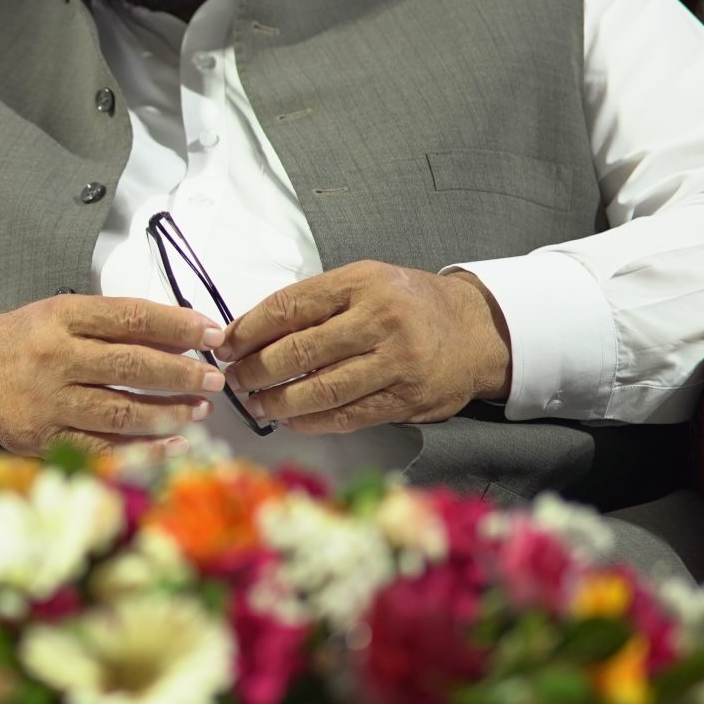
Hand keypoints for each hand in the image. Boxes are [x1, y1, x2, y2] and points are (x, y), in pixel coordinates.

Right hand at [0, 294, 225, 454]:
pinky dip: (143, 448)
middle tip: (215, 379)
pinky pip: (103, 446)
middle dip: (181, 374)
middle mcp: (53, 357)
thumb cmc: (24, 343)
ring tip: (199, 410)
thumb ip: (114, 323)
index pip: (129, 317)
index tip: (212, 332)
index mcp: (59, 317)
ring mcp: (47, 401)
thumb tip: (182, 339)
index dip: (177, 325)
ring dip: (169, 413)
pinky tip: (173, 443)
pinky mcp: (44, 438)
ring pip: (121, 411)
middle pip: (130, 366)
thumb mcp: (60, 315)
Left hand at [222, 262, 511, 432]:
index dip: (249, 329)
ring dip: (279, 402)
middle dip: (256, 369)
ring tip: (256, 405)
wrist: (478, 331)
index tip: (226, 344)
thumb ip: (315, 302)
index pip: (290, 306)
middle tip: (234, 379)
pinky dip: (312, 421)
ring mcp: (397, 362)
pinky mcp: (408, 399)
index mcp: (362, 283)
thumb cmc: (409, 304)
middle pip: (300, 350)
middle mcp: (380, 319)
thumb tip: (250, 331)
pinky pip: (348, 415)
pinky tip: (290, 420)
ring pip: (321, 389)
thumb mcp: (366, 283)